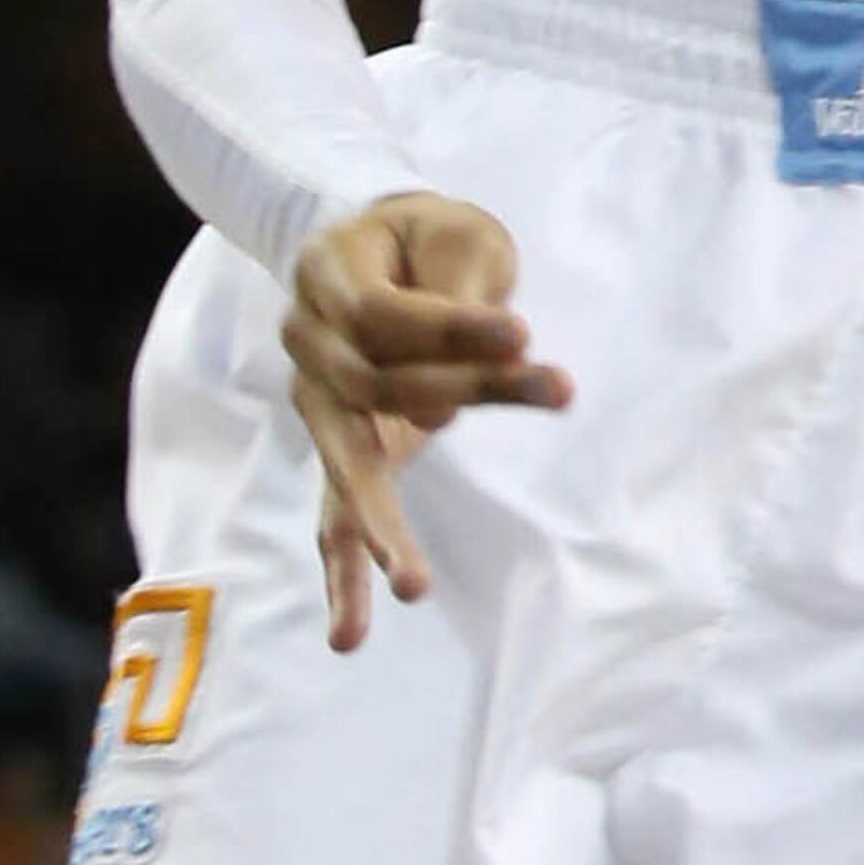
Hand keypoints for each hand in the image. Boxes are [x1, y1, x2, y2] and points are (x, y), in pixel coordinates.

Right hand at [281, 186, 569, 656]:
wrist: (379, 246)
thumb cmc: (425, 239)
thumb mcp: (454, 231)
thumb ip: (457, 288)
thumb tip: (456, 384)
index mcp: (324, 269)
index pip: (384, 315)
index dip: (455, 327)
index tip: (525, 332)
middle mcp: (307, 339)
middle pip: (375, 385)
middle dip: (464, 393)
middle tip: (556, 390)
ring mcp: (317, 401)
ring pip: (349, 464)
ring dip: (384, 525)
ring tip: (411, 585)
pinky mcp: (343, 447)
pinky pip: (333, 515)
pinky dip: (342, 575)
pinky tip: (349, 634)